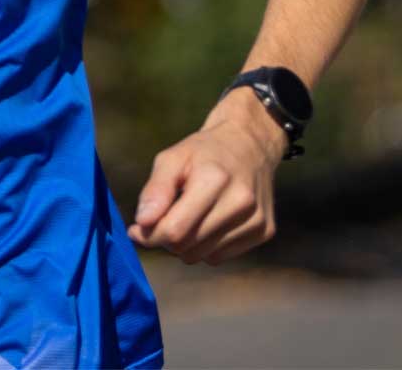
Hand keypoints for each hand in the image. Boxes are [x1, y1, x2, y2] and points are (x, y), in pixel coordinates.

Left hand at [127, 89, 285, 264]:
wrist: (249, 145)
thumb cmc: (203, 152)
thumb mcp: (172, 158)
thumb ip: (155, 190)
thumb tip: (142, 223)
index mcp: (214, 179)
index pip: (175, 230)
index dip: (150, 235)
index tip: (137, 229)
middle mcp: (241, 202)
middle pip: (188, 247)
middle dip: (166, 239)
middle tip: (160, 221)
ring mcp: (256, 219)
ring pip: (203, 256)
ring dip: (186, 245)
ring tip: (186, 217)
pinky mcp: (264, 231)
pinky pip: (220, 257)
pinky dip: (205, 247)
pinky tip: (206, 223)